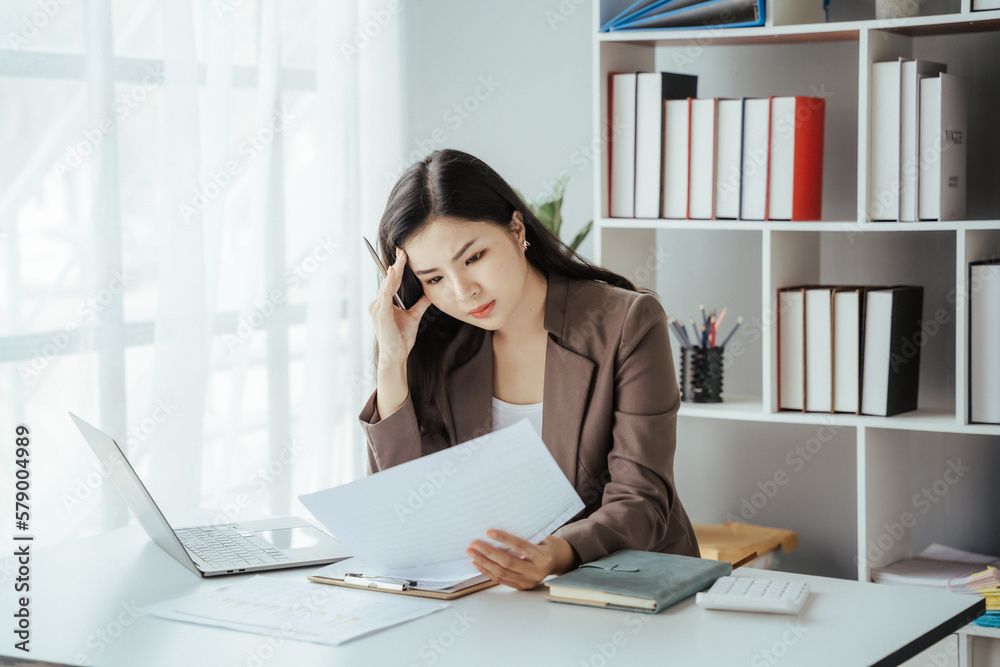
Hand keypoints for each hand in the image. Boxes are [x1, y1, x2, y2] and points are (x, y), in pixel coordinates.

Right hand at [367, 247, 431, 365]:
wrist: (396, 355)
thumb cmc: (401, 338)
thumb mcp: (414, 316)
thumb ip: (420, 304)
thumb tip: (429, 295)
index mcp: (384, 303)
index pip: (392, 282)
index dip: (398, 268)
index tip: (403, 254)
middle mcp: (378, 303)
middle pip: (389, 280)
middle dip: (396, 264)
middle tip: (402, 249)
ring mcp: (377, 308)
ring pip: (388, 284)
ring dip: (395, 270)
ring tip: (401, 257)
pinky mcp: (381, 313)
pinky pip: (385, 294)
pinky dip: (389, 282)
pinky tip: (393, 272)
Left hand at [466, 530, 579, 590]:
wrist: (558, 560)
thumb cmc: (546, 544)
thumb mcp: (541, 537)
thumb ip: (524, 536)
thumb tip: (498, 531)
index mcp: (543, 557)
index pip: (520, 547)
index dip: (504, 539)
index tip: (489, 532)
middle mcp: (536, 572)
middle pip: (508, 562)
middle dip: (488, 553)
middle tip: (474, 543)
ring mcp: (529, 582)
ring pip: (502, 573)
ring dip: (484, 563)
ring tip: (472, 553)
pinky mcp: (522, 587)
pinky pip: (501, 580)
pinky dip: (488, 571)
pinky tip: (478, 563)